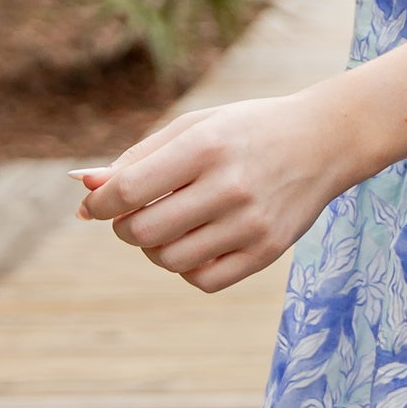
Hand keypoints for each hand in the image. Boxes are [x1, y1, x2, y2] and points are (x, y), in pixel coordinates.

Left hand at [75, 89, 349, 292]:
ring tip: (166, 227)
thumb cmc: (246, 131)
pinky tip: (195, 243)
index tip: (96, 205)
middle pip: (142, 231)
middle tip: (132, 215)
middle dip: (123, 227)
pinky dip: (186, 268)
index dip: (99, 203)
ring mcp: (251, 223)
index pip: (128, 190)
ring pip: (169, 260)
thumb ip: (137, 157)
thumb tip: (83, 187)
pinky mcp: (268, 251)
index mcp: (207, 146)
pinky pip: (204, 279)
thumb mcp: (194, 127)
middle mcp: (230, 186)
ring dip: (153, 248)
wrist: (323, 141)